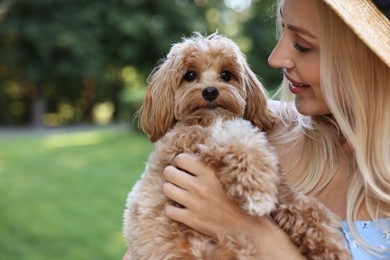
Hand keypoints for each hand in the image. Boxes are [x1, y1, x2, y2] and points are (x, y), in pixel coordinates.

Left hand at [162, 153, 305, 258]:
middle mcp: (200, 186)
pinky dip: (172, 208)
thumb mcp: (228, 176)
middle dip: (171, 174)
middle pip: (169, 172)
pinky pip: (169, 210)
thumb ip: (211, 166)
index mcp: (210, 173)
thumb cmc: (239, 199)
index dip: (181, 162)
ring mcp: (194, 204)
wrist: (247, 227)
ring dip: (170, 189)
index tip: (185, 167)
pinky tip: (179, 207)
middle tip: (177, 178)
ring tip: (177, 191)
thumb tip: (194, 156)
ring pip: (166, 189)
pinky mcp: (192, 220)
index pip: (181, 158)